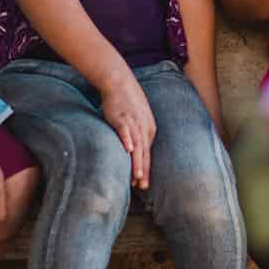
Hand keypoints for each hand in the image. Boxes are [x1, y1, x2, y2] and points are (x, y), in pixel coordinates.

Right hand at [99, 72, 155, 189]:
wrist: (120, 82)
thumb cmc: (127, 102)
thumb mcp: (138, 119)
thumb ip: (138, 135)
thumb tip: (134, 150)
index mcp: (148, 130)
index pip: (147, 154)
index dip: (146, 169)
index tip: (143, 184)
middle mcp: (143, 128)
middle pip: (144, 152)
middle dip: (144, 170)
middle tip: (143, 186)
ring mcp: (133, 122)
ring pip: (137, 145)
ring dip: (137, 161)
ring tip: (137, 176)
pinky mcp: (121, 116)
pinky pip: (125, 130)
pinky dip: (127, 139)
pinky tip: (128, 150)